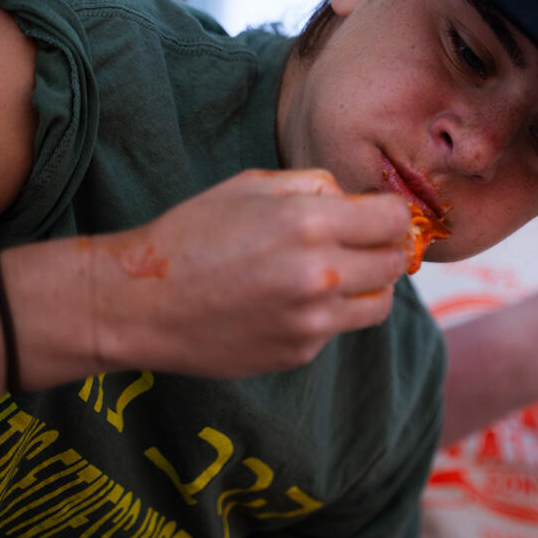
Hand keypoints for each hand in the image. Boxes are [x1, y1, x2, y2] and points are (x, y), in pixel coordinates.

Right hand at [94, 168, 411, 377]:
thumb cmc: (193, 233)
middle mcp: (319, 274)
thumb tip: (357, 201)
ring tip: (338, 272)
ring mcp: (311, 321)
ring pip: (380, 303)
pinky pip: (339, 328)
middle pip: (395, 263)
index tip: (383, 216)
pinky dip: (330, 312)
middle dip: (387, 248)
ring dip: (369, 285)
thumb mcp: (252, 186)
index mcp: (309, 223)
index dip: (393, 214)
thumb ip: (314, 185)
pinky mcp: (300, 352)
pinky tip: (292, 300)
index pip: (394, 219)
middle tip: (366, 243)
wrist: (142, 303)